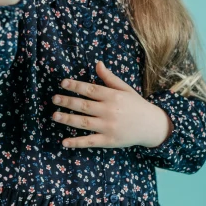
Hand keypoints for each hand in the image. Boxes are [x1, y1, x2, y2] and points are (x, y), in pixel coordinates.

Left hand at [51, 61, 173, 148]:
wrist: (151, 125)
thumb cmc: (136, 105)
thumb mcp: (125, 89)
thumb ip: (109, 78)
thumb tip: (97, 63)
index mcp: (113, 97)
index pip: (90, 90)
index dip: (75, 86)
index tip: (63, 83)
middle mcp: (110, 111)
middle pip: (84, 106)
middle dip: (67, 102)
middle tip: (54, 99)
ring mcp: (109, 127)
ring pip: (84, 123)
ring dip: (68, 119)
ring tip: (55, 116)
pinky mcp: (109, 141)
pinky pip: (90, 142)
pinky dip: (77, 142)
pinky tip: (64, 142)